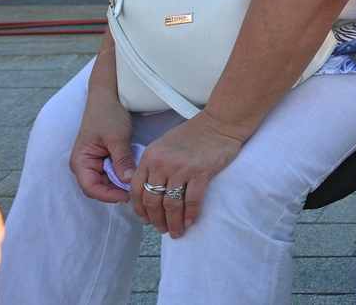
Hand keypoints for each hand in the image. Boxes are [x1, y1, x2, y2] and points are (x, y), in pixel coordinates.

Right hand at [69, 90, 134, 203]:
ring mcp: (94, 163)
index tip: (126, 196)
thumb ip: (122, 160)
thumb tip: (128, 181)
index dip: (108, 196)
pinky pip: (113, 172)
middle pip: (100, 187)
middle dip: (117, 191)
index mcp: (81, 162)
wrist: (108, 98)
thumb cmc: (108, 115)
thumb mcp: (117, 137)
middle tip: (137, 191)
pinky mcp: (104, 158)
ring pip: (108, 181)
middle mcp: (85, 165)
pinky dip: (123, 174)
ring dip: (121, 183)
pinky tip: (135, 173)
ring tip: (138, 183)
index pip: (91, 188)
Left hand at [129, 112, 246, 238]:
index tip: (146, 220)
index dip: (140, 209)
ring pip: (171, 204)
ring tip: (176, 232)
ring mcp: (181, 168)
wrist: (219, 123)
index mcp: (150, 156)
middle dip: (157, 220)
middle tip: (162, 230)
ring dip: (173, 222)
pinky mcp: (201, 172)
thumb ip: (153, 165)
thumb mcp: (164, 145)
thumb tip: (147, 190)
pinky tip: (191, 221)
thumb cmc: (193, 134)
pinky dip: (191, 214)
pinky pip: (192, 200)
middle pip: (153, 200)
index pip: (136, 189)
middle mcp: (162, 164)